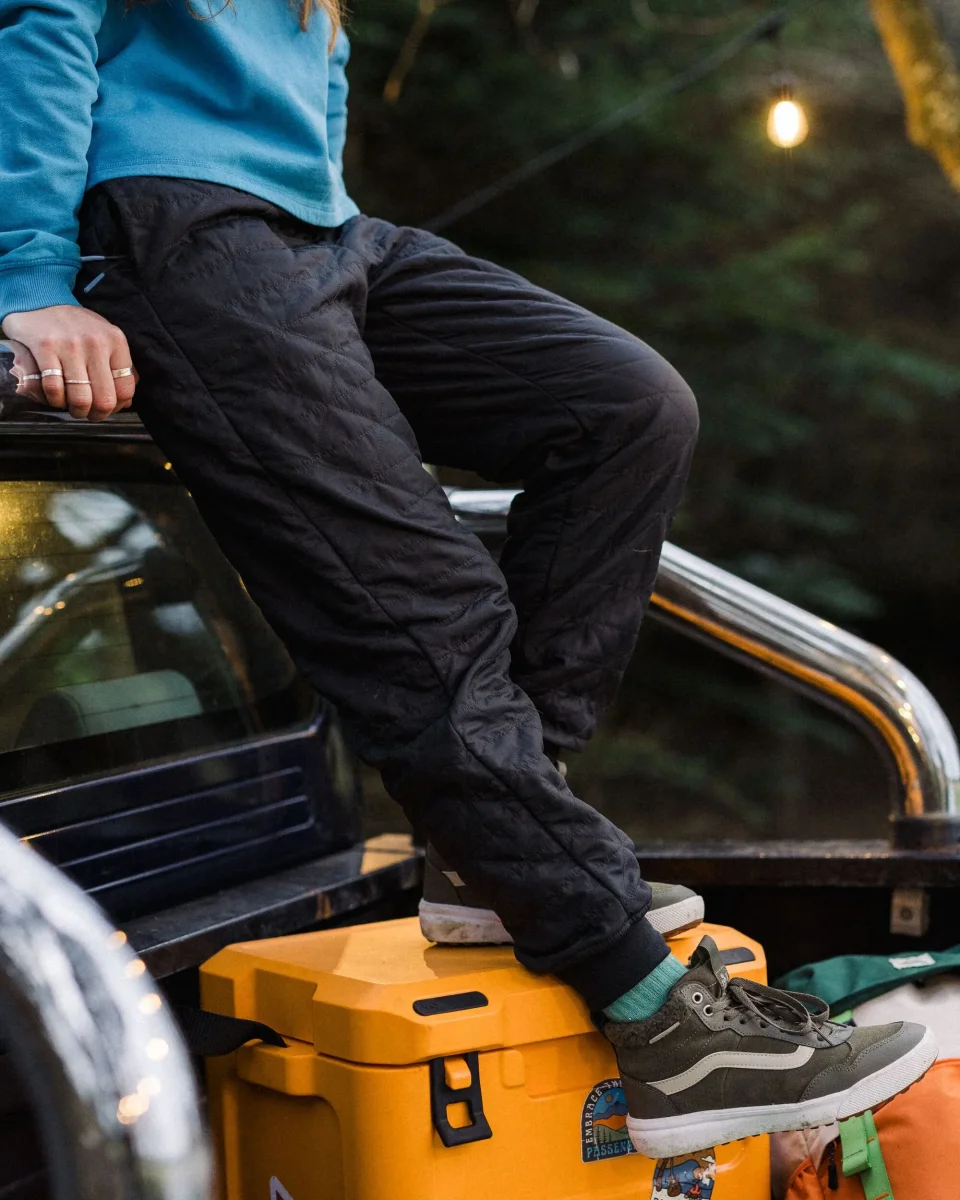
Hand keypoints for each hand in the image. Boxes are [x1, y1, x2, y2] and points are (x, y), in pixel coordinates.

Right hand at [1, 305, 136, 420]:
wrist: (40, 301)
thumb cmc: (76, 327)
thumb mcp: (106, 338)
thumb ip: (120, 366)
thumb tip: (127, 401)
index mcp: (116, 341)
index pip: (126, 389)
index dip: (116, 407)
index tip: (106, 408)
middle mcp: (96, 342)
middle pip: (104, 399)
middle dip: (96, 415)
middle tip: (88, 413)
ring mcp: (70, 345)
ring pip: (80, 398)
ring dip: (76, 410)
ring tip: (72, 407)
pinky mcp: (45, 347)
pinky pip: (54, 389)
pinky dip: (55, 400)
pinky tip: (56, 396)